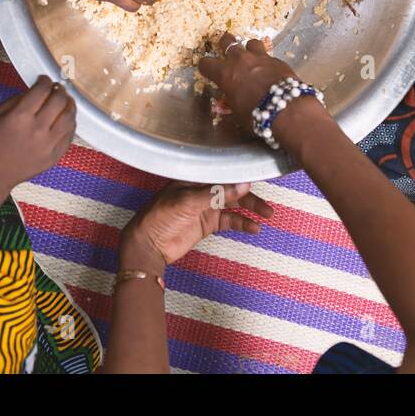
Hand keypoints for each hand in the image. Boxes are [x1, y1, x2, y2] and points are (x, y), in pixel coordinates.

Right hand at [0, 76, 75, 201]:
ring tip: (66, 100)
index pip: (42, 90)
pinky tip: (66, 118)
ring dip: (69, 105)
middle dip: (59, 90)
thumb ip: (18, 98)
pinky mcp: (54, 156)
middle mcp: (37, 130)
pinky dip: (70, 123)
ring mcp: (48, 145)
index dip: (45, 81)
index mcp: (20, 117)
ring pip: (70, 117)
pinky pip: (70, 135)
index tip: (44, 79)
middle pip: (59, 100)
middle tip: (57, 87)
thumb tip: (37, 89)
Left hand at [121, 181, 273, 268]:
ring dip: (250, 208)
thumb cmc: (159, 216)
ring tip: (266, 215)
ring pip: (234, 204)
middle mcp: (203, 188)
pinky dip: (242, 223)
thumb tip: (243, 185)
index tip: (260, 175)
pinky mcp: (207, 223)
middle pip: (232, 188)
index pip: (223, 171)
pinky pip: (230, 220)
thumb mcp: (188, 202)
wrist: (148, 245)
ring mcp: (206, 206)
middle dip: (250, 195)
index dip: (241, 173)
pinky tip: (253, 227)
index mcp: (195, 177)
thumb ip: (217, 194)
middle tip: (267, 204)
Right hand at [197, 31, 303, 130]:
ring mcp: (259, 57)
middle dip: (225, 43)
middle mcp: (240, 60)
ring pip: (251, 42)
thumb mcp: (236, 112)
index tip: (207, 69)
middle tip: (226, 49)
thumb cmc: (256, 115)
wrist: (286, 108)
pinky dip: (267, 61)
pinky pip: (268, 55)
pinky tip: (270, 70)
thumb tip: (228, 102)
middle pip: (227, 41)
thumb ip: (230, 101)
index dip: (205, 66)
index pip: (206, 63)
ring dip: (249, 48)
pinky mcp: (277, 60)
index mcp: (225, 73)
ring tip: (252, 56)